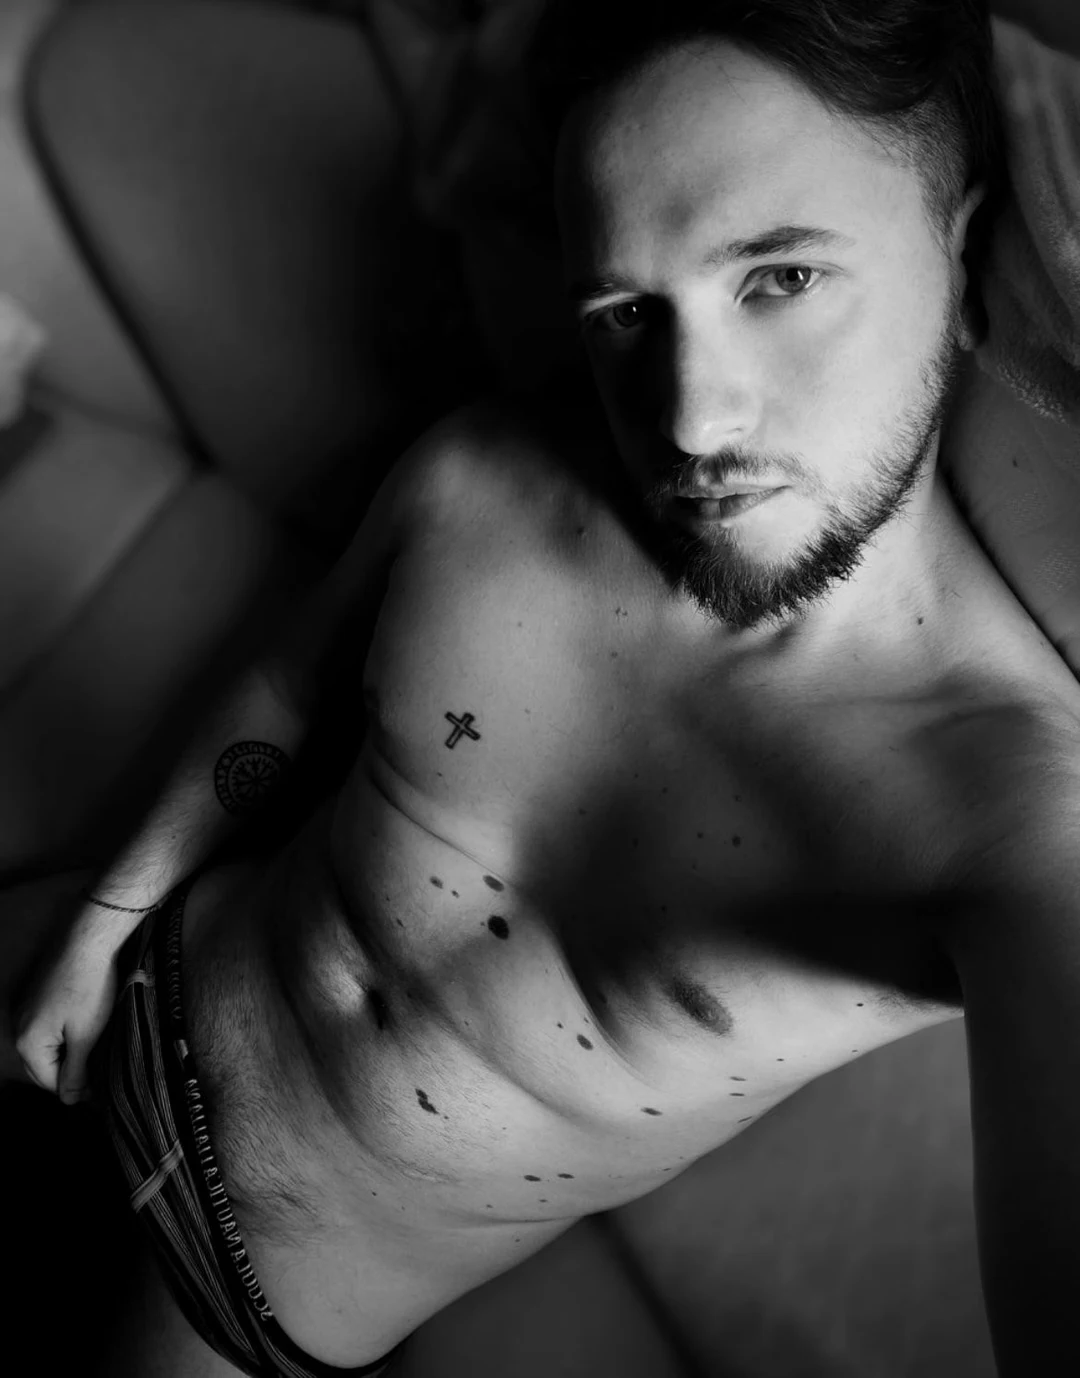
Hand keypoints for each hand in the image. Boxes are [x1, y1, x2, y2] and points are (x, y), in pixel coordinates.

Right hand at [13, 895, 133, 1104]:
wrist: (88, 939)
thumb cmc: (90, 987)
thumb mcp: (86, 1037)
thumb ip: (74, 1071)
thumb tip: (69, 1100)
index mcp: (28, 1043)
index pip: (50, 1083)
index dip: (77, 1089)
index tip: (101, 1087)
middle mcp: (19, 1027)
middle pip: (43, 1065)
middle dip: (70, 1071)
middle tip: (100, 1069)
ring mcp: (26, 1009)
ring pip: (46, 1045)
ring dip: (68, 1051)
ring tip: (96, 1047)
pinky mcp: (36, 994)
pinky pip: (47, 1025)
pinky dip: (64, 1032)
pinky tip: (85, 1025)